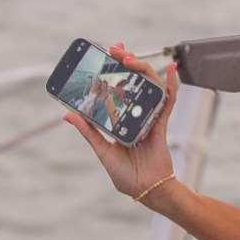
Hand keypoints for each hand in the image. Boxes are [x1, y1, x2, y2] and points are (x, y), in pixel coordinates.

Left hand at [62, 41, 179, 201]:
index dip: (115, 70)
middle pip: (135, 81)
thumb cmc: (126, 175)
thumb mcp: (102, 150)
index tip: (108, 55)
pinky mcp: (160, 124)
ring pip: (150, 86)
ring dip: (142, 68)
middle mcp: (137, 115)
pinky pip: (168, 101)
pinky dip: (172, 85)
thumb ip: (88, 131)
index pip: (119, 88)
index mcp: (122, 120)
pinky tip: (172, 70)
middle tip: (117, 49)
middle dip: (127, 62)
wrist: (146, 190)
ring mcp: (150, 117)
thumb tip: (68, 115)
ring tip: (130, 58)